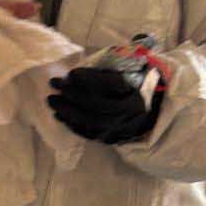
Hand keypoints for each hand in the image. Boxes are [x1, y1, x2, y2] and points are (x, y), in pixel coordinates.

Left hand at [48, 66, 162, 144]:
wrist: (153, 112)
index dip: (88, 78)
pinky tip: (60, 115)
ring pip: (91, 121)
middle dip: (71, 94)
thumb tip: (84, 68)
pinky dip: (72, 124)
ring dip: (67, 111)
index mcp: (137, 90)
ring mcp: (121, 127)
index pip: (109, 84)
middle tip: (54, 84)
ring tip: (52, 100)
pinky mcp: (113, 138)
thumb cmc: (138, 85)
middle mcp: (130, 111)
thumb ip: (114, 66)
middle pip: (96, 104)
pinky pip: (89, 134)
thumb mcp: (131, 71)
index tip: (72, 73)